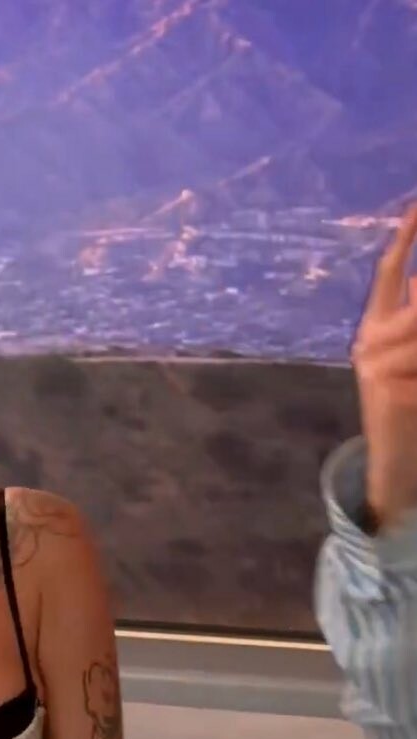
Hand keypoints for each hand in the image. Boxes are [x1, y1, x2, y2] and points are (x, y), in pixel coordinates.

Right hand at [350, 203, 416, 529]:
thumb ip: (410, 316)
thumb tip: (416, 280)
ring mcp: (376, 367)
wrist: (395, 457)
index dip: (405, 238)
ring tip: (414, 375)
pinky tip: (416, 391)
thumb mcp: (410, 356)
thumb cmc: (408, 401)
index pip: (388, 273)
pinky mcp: (388, 390)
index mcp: (373, 328)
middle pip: (416, 307)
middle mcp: (368, 342)